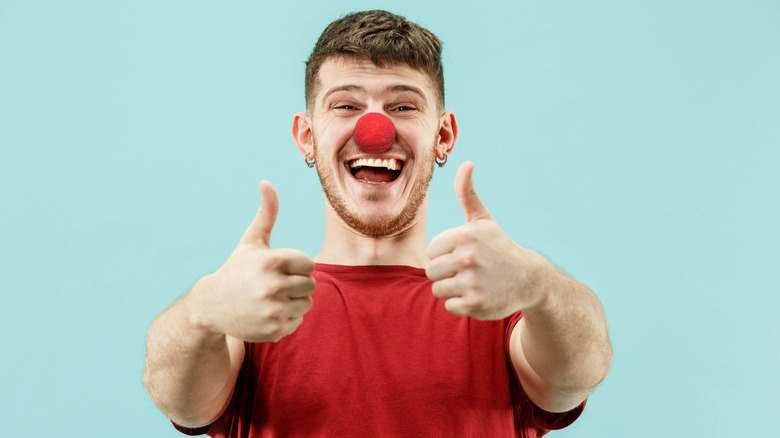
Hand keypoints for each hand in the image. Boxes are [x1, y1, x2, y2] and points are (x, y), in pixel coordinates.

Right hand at [189, 181, 315, 341]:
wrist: (212, 306)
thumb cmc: (237, 269)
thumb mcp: (252, 241)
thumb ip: (266, 213)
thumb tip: (267, 182)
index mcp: (273, 261)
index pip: (309, 264)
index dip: (296, 266)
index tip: (278, 268)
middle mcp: (274, 286)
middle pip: (310, 285)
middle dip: (296, 284)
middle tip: (275, 284)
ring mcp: (274, 310)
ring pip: (306, 304)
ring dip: (294, 302)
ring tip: (272, 298)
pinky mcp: (274, 330)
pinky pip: (297, 322)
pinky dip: (286, 319)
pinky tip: (268, 313)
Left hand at [426, 162, 550, 319]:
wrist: (528, 278)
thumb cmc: (499, 247)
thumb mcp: (483, 220)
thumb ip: (467, 194)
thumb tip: (466, 163)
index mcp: (463, 235)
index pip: (431, 251)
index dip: (444, 254)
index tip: (463, 254)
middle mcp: (467, 258)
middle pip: (431, 272)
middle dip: (446, 273)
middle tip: (467, 271)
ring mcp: (471, 282)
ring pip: (438, 290)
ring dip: (452, 289)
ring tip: (472, 282)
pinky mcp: (475, 304)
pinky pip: (450, 306)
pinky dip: (461, 304)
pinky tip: (478, 295)